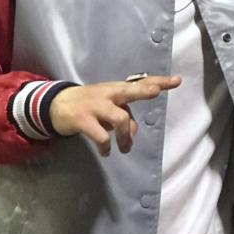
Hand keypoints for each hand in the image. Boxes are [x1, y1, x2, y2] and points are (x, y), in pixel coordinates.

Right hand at [50, 75, 180, 155]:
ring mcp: (95, 106)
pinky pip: (101, 136)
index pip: (141, 83)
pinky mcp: (83, 120)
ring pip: (120, 118)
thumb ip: (125, 116)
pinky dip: (106, 147)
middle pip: (129, 90)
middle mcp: (108, 94)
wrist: (56, 105)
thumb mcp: (109, 107)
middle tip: (156, 91)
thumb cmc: (90, 105)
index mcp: (116, 89)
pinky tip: (106, 152)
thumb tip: (132, 134)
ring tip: (125, 148)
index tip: (177, 81)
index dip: (160, 82)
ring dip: (126, 136)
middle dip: (143, 91)